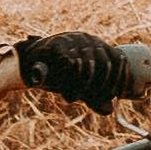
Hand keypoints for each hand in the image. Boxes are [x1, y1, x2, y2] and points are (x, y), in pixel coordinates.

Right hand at [14, 32, 150, 108]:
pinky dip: (67, 78)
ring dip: (81, 85)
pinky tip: (65, 90)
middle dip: (100, 85)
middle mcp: (87, 39)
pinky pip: (67, 61)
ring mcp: (73, 39)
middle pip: (104, 63)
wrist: (29, 62)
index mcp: (97, 45)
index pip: (117, 59)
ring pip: (87, 64)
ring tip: (71, 97)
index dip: (121, 77)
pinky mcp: (57, 43)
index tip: (117, 93)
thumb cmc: (57, 73)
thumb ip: (92, 96)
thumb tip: (109, 110)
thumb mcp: (77, 86)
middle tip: (89, 98)